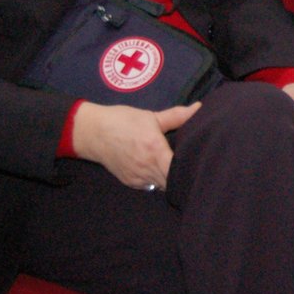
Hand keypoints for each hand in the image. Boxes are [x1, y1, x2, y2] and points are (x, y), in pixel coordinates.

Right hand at [71, 101, 200, 190]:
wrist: (92, 133)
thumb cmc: (123, 121)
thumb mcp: (151, 117)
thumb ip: (177, 116)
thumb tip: (200, 107)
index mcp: (155, 152)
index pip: (179, 171)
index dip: (191, 168)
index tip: (198, 160)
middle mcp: (147, 170)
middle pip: (173, 182)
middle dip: (183, 175)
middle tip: (191, 164)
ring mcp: (138, 179)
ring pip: (162, 186)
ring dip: (170, 179)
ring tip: (177, 168)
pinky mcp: (130, 182)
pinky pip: (150, 186)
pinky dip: (157, 180)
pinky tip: (161, 170)